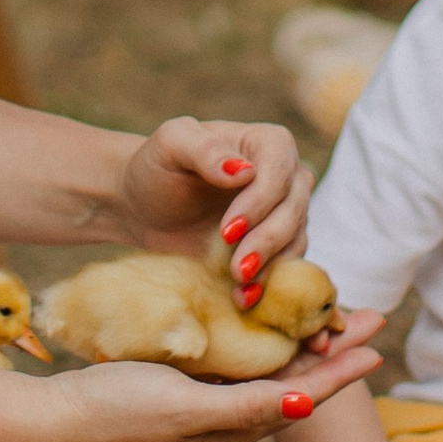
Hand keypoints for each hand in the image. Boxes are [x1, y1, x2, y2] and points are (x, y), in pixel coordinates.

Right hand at [22, 340, 382, 441]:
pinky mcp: (188, 394)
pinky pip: (244, 369)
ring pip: (274, 374)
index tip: (377, 342)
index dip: (343, 368)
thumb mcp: (185, 407)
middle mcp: (232, 424)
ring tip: (335, 318)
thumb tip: (305, 402)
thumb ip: (245, 407)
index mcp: (237, 429)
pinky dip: (268, 346)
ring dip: (307, 346)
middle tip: (370, 316)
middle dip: (335, 349)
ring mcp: (210, 410)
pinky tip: (271, 327)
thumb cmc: (119, 411)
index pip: (304, 393)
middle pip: (298, 381)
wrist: (60, 422)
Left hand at [120, 115, 309, 306]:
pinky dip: (270, 284)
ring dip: (272, 267)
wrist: (146, 207)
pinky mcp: (276, 247)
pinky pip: (287, 267)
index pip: (280, 171)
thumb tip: (244, 171)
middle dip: (267, 240)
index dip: (260, 202)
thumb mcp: (170, 145)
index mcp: (265, 143)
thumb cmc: (158, 168)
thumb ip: (204, 149)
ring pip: (296, 239)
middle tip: (237, 268)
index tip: (228, 231)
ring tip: (240, 289)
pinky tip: (244, 298)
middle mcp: (285, 176)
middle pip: (294, 208)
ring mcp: (284, 214)